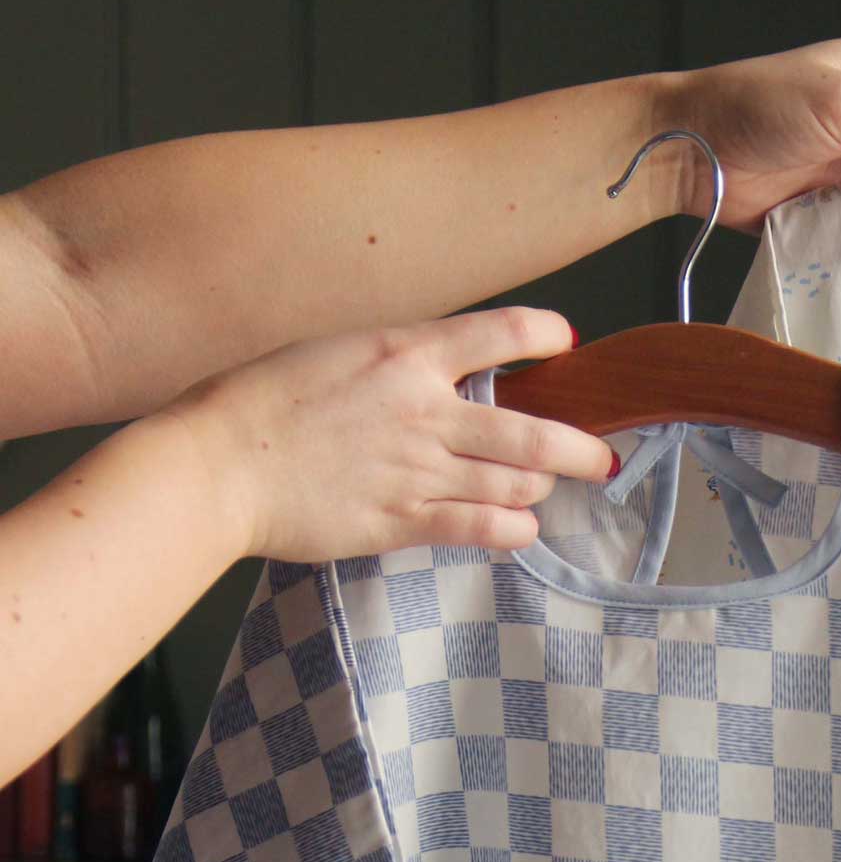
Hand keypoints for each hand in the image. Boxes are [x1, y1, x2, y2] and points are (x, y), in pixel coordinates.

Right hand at [165, 307, 613, 563]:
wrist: (218, 464)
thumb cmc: (260, 404)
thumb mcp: (333, 353)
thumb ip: (393, 366)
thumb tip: (433, 373)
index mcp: (405, 353)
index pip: (499, 332)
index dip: (544, 334)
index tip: (567, 341)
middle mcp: (426, 410)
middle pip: (534, 431)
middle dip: (581, 448)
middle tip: (602, 458)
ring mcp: (419, 470)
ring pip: (515, 483)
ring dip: (539, 489)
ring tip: (540, 493)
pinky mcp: (404, 521)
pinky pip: (482, 528)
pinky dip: (513, 529)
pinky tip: (521, 529)